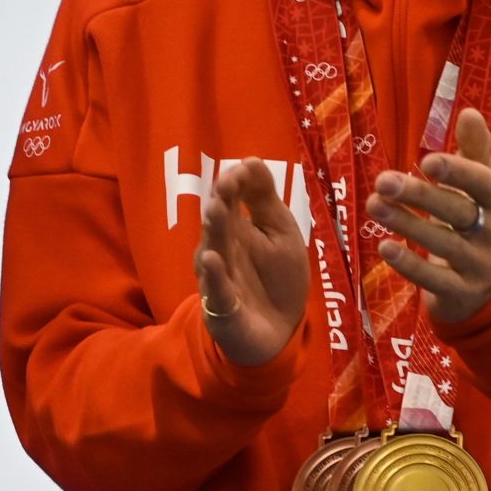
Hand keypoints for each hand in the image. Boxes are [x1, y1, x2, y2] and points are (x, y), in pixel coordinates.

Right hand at [193, 158, 310, 366]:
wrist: (279, 331)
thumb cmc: (277, 277)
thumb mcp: (280, 232)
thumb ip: (265, 199)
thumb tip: (249, 159)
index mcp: (237, 226)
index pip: (231, 197)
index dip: (236, 182)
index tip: (243, 168)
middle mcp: (222, 247)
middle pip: (220, 221)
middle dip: (222, 201)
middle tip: (225, 184)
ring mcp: (220, 276)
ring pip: (214, 250)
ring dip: (215, 230)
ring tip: (216, 210)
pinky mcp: (222, 306)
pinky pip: (217, 289)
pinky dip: (214, 275)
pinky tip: (211, 259)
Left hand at [366, 107, 490, 323]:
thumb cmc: (474, 228)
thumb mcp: (479, 192)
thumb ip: (474, 153)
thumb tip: (470, 112)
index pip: (482, 185)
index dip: (457, 172)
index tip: (426, 161)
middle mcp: (489, 234)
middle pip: (457, 212)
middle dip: (421, 195)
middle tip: (383, 181)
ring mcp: (476, 266)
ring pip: (443, 244)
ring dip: (406, 224)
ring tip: (374, 205)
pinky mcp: (460, 293)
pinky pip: (434, 280)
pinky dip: (409, 264)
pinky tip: (384, 246)